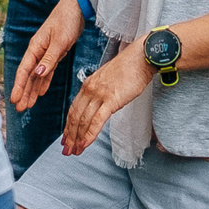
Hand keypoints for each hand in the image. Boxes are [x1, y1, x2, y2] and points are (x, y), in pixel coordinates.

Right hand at [11, 0, 85, 112]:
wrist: (76, 8)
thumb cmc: (66, 20)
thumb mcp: (60, 40)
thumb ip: (49, 58)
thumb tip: (37, 74)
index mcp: (35, 47)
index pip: (24, 70)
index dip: (18, 86)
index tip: (14, 100)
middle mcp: (37, 51)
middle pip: (28, 76)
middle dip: (23, 92)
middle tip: (19, 109)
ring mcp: (45, 53)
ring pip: (36, 76)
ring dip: (31, 90)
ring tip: (27, 105)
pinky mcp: (54, 53)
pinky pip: (46, 71)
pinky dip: (43, 82)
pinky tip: (40, 92)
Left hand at [63, 41, 151, 155]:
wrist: (142, 57)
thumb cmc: (130, 68)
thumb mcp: (109, 80)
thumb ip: (102, 92)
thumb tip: (101, 105)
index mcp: (88, 84)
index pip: (74, 108)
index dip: (68, 125)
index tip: (66, 137)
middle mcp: (90, 89)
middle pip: (75, 117)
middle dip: (70, 135)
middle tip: (67, 149)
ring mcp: (99, 95)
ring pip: (83, 121)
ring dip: (77, 138)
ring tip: (75, 151)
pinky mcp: (111, 100)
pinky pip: (96, 121)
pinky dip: (89, 135)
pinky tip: (85, 144)